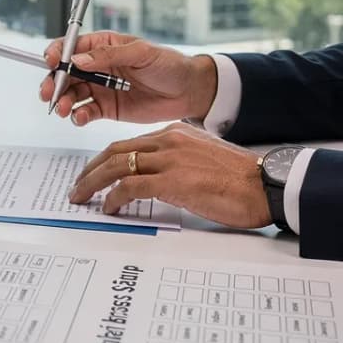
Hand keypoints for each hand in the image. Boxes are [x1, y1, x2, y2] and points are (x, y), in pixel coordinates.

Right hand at [40, 32, 216, 126]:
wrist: (189, 92)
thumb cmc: (169, 65)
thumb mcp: (141, 53)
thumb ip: (108, 56)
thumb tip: (78, 59)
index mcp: (103, 46)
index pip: (71, 47)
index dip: (57, 53)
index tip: (50, 62)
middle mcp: (97, 67)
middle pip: (65, 73)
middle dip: (53, 83)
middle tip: (48, 93)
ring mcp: (101, 88)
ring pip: (72, 94)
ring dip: (63, 101)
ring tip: (64, 109)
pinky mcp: (107, 108)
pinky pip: (86, 111)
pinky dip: (78, 115)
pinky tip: (80, 117)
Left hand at [68, 122, 271, 229]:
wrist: (265, 185)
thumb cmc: (239, 180)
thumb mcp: (202, 161)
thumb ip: (178, 163)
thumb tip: (156, 181)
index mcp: (176, 134)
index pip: (130, 144)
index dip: (105, 159)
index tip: (94, 173)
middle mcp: (169, 141)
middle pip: (115, 151)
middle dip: (90, 169)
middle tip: (77, 186)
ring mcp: (170, 159)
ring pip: (117, 166)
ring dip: (93, 183)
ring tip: (81, 197)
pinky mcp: (173, 180)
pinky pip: (130, 186)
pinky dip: (114, 197)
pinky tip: (108, 207)